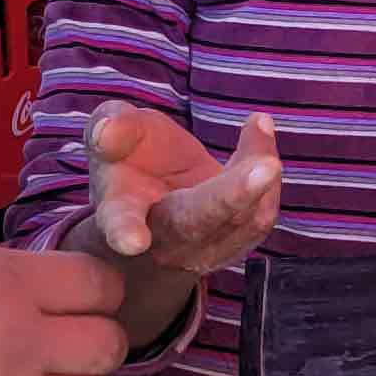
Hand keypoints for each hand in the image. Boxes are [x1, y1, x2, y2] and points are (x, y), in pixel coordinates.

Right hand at [83, 105, 281, 283]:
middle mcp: (162, 240)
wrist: (153, 195)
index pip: (120, 225)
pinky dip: (267, 172)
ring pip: (243, 220)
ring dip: (259, 172)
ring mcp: (202, 249)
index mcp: (120, 214)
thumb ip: (110, 129)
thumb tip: (108, 131)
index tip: (133, 241)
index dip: (125, 233)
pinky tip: (260, 134)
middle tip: (267, 166)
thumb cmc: (127, 162)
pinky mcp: (236, 242)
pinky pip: (261, 213)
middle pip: (198, 222)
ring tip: (260, 126)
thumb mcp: (110, 136)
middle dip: (232, 196)